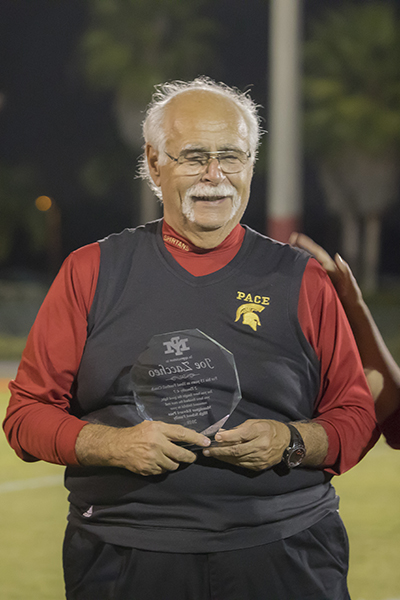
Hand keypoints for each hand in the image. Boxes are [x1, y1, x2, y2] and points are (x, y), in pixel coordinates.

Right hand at [76, 421, 210, 475]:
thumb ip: (167, 430)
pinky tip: (158, 462)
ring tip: (169, 457)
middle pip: (181, 454)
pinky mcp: (148, 469)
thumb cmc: (137, 434)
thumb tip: (186, 436)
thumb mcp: (152, 426)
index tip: (206, 442)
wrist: (118, 447)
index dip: (196, 438)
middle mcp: (157, 444)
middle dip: (189, 456)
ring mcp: (152, 458)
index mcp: (158, 430)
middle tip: (192, 456)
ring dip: (174, 462)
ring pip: (173, 465)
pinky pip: (163, 471)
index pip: (182, 434)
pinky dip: (163, 468)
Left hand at [202, 419, 289, 470]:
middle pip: (237, 450)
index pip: (241, 435)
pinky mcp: (259, 467)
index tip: (215, 437)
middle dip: (220, 451)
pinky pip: (242, 464)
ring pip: (237, 459)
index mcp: (261, 432)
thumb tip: (222, 434)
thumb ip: (239, 429)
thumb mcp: (256, 423)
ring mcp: (260, 459)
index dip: (227, 437)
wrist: (287, 442)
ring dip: (223, 457)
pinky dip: (231, 461)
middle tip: (207, 450)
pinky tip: (223, 458)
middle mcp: (261, 447)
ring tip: (211, 454)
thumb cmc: (269, 429)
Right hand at [289, 232, 362, 308]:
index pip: (317, 253)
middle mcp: (323, 270)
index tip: (296, 236)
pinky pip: (305, 276)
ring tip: (285, 251)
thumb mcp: (350, 283)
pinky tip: (289, 270)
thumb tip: (337, 256)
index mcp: (330, 267)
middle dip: (299, 247)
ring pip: (306, 265)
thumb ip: (345, 270)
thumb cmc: (352, 296)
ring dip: (297, 258)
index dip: (307, 244)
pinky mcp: (315, 286)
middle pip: (309, 256)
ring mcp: (319, 278)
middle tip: (288, 240)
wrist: (351, 309)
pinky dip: (297, 271)